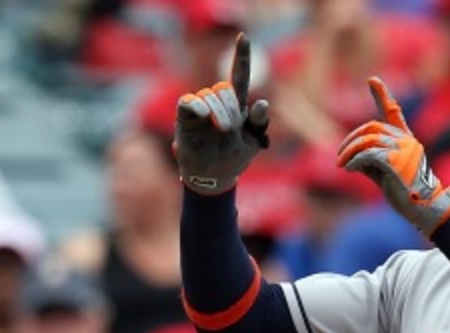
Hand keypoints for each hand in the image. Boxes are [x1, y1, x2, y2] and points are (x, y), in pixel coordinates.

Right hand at [174, 33, 269, 195]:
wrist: (214, 177)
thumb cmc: (233, 159)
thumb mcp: (253, 143)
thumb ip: (259, 123)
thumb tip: (263, 102)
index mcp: (236, 106)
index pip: (239, 77)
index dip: (241, 57)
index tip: (243, 37)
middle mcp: (217, 103)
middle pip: (224, 87)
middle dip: (230, 106)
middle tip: (230, 127)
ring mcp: (201, 108)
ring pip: (210, 94)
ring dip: (218, 111)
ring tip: (221, 129)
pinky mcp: (186, 116)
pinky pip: (190, 101)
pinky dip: (198, 106)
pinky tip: (204, 115)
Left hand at [336, 77, 449, 236]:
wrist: (426, 209)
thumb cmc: (407, 195)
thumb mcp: (385, 175)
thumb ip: (371, 163)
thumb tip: (350, 159)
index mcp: (407, 141)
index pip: (393, 113)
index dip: (382, 96)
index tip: (372, 80)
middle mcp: (407, 140)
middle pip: (371, 128)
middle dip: (352, 140)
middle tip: (340, 157)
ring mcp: (404, 149)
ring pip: (367, 141)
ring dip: (349, 152)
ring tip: (342, 165)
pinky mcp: (397, 160)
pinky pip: (368, 154)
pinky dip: (354, 161)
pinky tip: (349, 169)